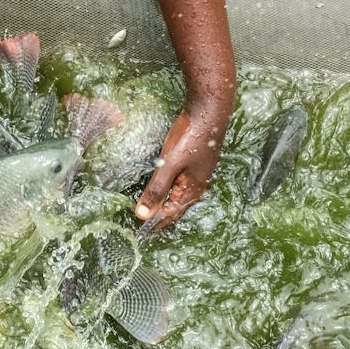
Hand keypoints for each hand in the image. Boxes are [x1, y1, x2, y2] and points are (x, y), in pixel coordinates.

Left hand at [135, 103, 230, 232]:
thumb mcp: (168, 165)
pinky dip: (171, 194)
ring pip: (179, 198)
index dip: (154, 225)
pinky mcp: (195, 165)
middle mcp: (197, 187)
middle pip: (176, 209)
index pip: (169, 216)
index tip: (140, 235)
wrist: (208, 112)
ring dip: (166, 207)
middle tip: (146, 230)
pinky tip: (167, 191)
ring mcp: (197, 176)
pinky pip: (182, 187)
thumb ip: (156, 190)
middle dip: (161, 219)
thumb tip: (142, 215)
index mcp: (191, 191)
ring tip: (154, 215)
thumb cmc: (191, 138)